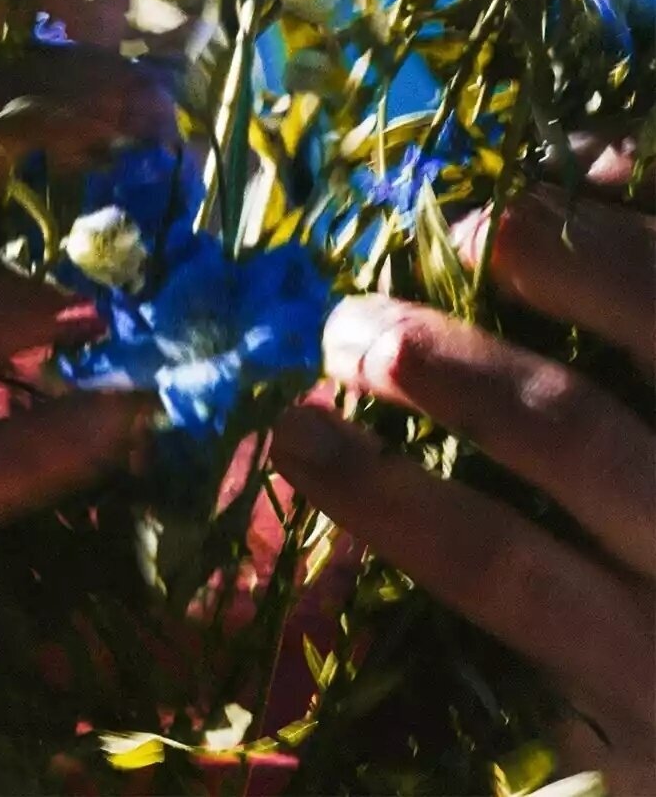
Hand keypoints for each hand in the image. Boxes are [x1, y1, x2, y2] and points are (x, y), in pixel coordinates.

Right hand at [271, 156, 655, 789]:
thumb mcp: (621, 741)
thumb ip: (519, 643)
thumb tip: (348, 563)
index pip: (500, 569)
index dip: (382, 495)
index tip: (293, 429)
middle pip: (573, 431)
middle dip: (446, 365)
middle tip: (353, 328)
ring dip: (559, 256)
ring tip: (482, 227)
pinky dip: (646, 215)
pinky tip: (598, 173)